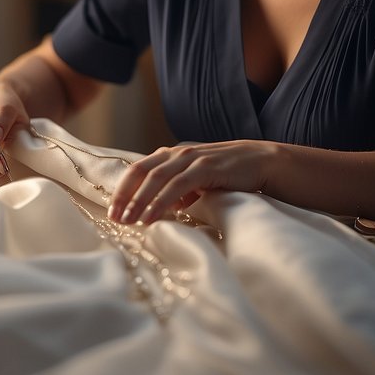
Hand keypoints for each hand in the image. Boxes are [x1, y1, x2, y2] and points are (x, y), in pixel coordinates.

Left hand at [108, 140, 277, 223]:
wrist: (262, 162)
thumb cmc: (229, 175)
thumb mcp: (198, 182)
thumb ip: (180, 191)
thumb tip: (165, 209)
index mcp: (171, 156)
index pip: (138, 170)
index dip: (123, 189)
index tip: (112, 211)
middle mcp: (177, 153)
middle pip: (141, 172)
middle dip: (125, 195)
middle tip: (114, 217)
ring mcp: (191, 158)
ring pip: (156, 179)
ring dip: (139, 201)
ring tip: (128, 221)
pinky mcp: (206, 167)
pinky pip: (177, 186)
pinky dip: (161, 202)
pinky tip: (151, 217)